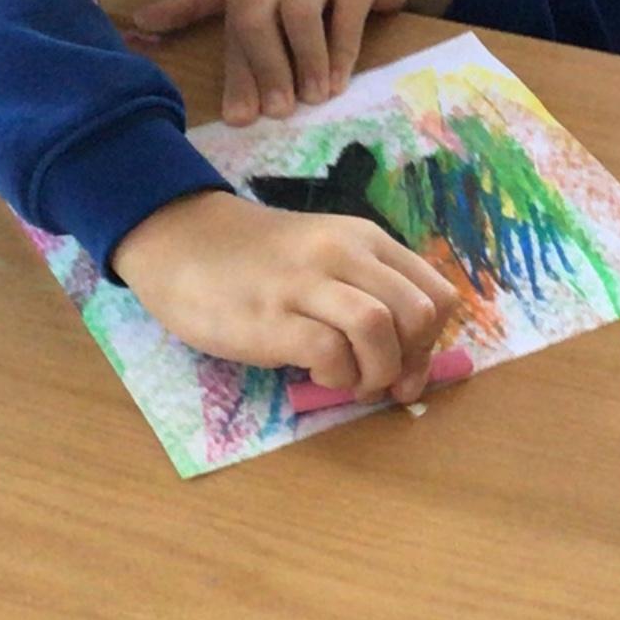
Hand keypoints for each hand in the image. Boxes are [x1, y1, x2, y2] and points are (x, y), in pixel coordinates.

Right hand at [113, 189, 461, 402]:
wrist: (182, 241)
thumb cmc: (260, 260)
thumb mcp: (326, 259)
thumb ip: (369, 294)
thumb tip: (410, 366)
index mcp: (366, 240)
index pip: (437, 294)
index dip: (433, 342)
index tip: (407, 365)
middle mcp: (343, 254)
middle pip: (418, 313)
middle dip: (411, 361)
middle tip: (380, 379)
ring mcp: (305, 283)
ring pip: (379, 328)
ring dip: (376, 371)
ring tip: (349, 379)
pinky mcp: (270, 317)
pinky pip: (329, 351)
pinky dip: (336, 375)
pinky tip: (316, 372)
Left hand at [130, 0, 459, 124]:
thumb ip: (213, 18)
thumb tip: (161, 43)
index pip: (233, 19)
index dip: (236, 71)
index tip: (240, 118)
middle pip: (257, 15)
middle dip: (266, 69)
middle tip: (279, 112)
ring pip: (300, 13)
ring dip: (305, 64)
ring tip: (313, 98)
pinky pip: (347, 13)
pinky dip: (340, 53)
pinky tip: (337, 80)